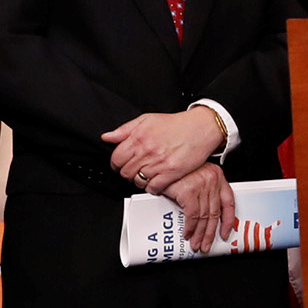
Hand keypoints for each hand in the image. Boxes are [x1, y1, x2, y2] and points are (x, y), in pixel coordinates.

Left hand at [104, 107, 224, 194]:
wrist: (200, 128)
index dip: (116, 163)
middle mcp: (147, 150)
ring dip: (140, 180)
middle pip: (125, 172)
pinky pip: (153, 188)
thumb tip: (107, 137)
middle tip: (134, 170)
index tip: (121, 164)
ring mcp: (159, 163)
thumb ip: (124, 130)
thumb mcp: (146, 120)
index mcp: (138, 137)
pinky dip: (152, 187)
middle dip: (127, 173)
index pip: (116, 158)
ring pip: (138, 181)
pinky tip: (156, 180)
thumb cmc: (175, 124)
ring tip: (146, 174)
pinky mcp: (171, 173)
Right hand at [170, 163, 236, 251]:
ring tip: (196, 243)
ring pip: (204, 217)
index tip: (225, 232)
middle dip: (210, 232)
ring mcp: (201, 185)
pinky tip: (188, 233)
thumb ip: (203, 193)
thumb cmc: (176, 169)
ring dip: (199, 234)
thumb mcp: (195, 178)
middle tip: (206, 244)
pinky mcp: (189, 191)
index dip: (228, 221)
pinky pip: (192, 216)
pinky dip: (190, 228)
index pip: (228, 202)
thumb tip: (203, 217)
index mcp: (217, 176)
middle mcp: (212, 180)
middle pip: (215, 213)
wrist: (160, 162)